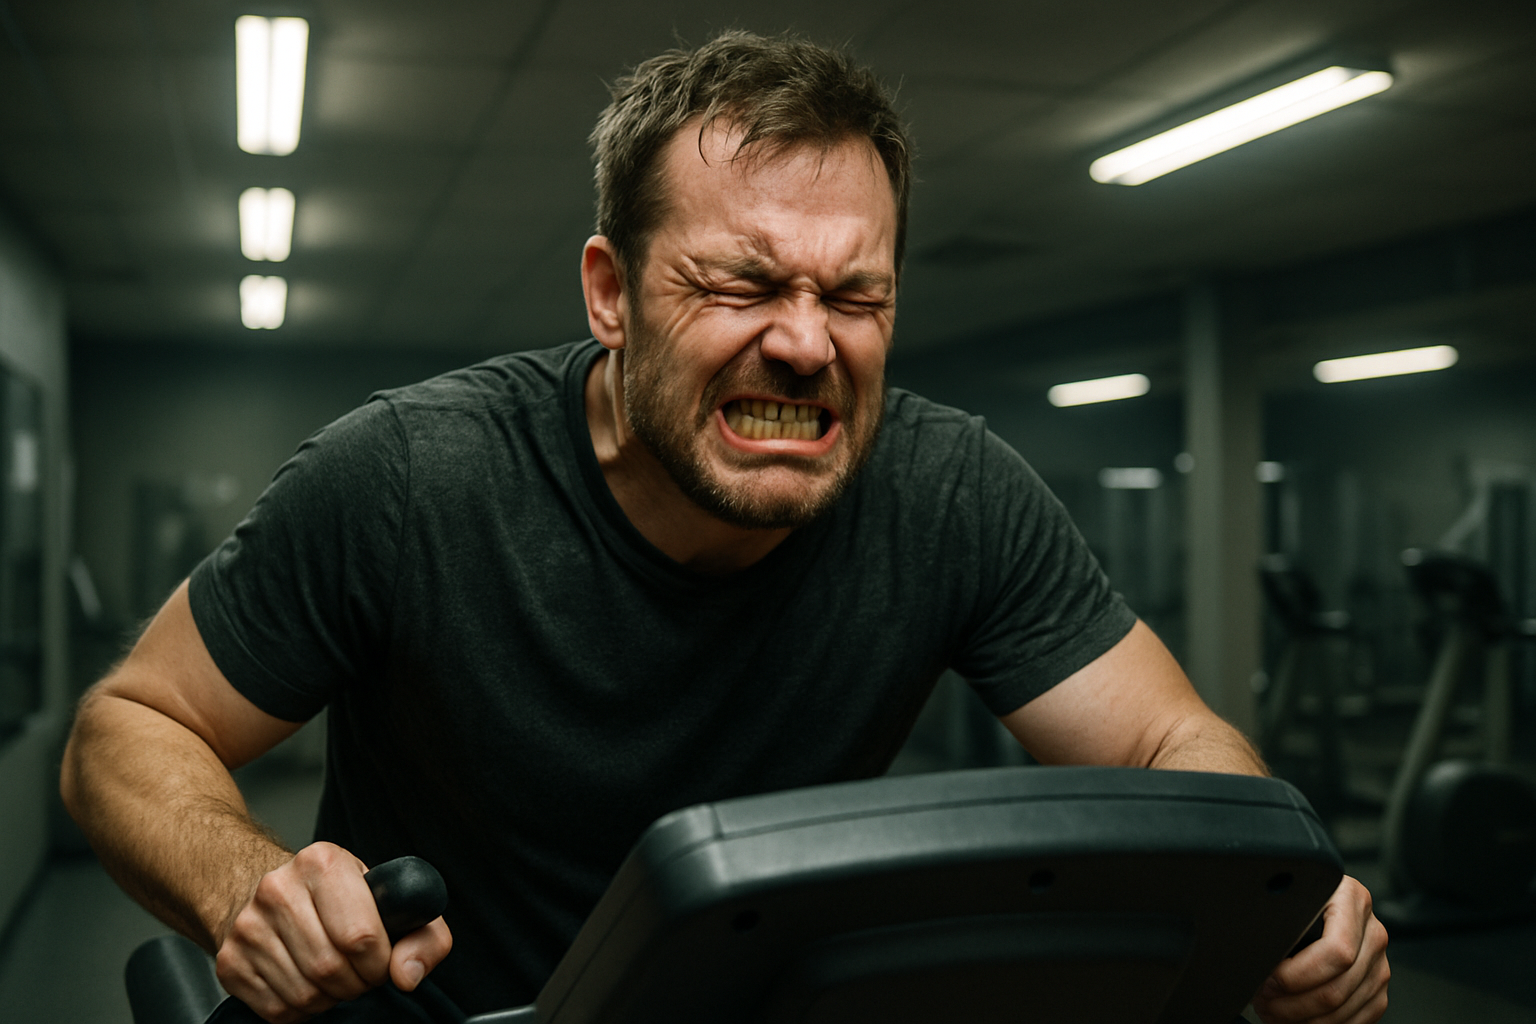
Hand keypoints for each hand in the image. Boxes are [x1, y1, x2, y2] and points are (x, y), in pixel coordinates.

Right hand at [214, 842, 453, 1023]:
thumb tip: (407, 975)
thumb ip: (423, 934)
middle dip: (357, 983)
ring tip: (335, 978)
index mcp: (322, 862)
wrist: (269, 892)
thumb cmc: (339, 899)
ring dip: (330, 999)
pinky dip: (303, 1010)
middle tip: (360, 974)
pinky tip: (308, 984)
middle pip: (331, 968)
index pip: (361, 935)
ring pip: (305, 994)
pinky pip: (278, 1010)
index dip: (380, 962)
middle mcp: (277, 889)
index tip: (381, 961)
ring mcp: (248, 926)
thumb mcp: (388, 899)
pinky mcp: (230, 962)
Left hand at [1252, 875, 1388, 1023]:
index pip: (1335, 951)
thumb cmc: (1297, 900)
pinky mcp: (1377, 989)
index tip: (1269, 981)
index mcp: (1350, 899)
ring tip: (1273, 1010)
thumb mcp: (1288, 898)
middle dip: (1291, 1003)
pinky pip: (1354, 1020)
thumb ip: (1277, 919)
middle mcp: (1372, 933)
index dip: (1296, 975)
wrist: (1321, 902)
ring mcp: (1379, 964)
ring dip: (1302, 1018)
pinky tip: (1296, 1017)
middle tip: (1263, 1002)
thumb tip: (1257, 952)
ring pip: (1343, 1009)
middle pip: (1337, 987)